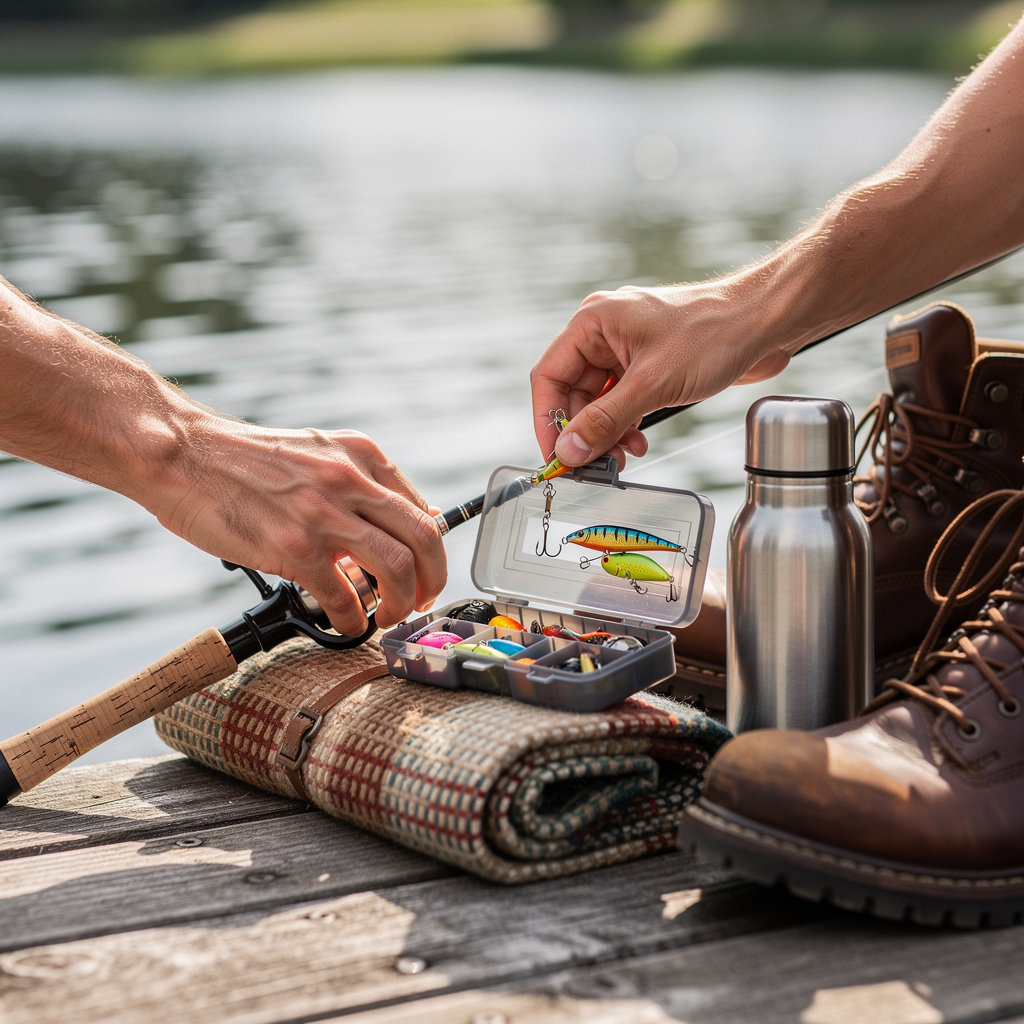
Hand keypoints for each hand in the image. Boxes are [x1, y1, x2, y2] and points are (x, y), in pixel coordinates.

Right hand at [152, 416, 446, 636]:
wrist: (183, 455)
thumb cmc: (246, 461)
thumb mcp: (318, 453)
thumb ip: (360, 484)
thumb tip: (406, 520)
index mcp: (361, 455)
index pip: (421, 510)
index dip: (431, 551)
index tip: (425, 571)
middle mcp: (350, 480)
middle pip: (423, 539)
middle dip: (432, 580)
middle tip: (422, 600)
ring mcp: (323, 514)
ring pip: (397, 568)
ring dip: (402, 603)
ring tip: (390, 615)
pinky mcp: (293, 547)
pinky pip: (344, 596)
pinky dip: (355, 619)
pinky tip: (349, 622)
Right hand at [530, 281, 792, 466]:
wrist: (766, 322)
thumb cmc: (714, 334)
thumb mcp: (652, 384)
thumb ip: (606, 421)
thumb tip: (569, 451)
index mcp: (594, 322)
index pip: (549, 376)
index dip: (548, 420)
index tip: (557, 456)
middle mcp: (605, 333)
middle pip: (573, 393)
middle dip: (584, 432)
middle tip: (593, 466)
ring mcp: (628, 349)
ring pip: (599, 401)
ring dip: (607, 433)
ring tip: (622, 457)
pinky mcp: (649, 365)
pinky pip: (623, 401)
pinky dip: (626, 425)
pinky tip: (639, 442)